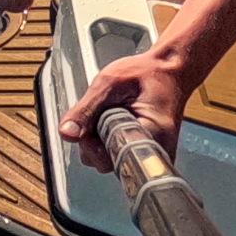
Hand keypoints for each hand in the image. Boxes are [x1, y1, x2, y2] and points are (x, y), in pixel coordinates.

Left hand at [63, 44, 193, 173]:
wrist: (168, 71)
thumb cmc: (146, 73)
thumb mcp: (109, 83)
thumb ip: (86, 109)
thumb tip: (67, 133)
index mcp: (150, 138)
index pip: (107, 158)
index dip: (91, 139)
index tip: (97, 115)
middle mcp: (152, 155)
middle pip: (103, 163)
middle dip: (93, 138)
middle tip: (104, 109)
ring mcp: (147, 157)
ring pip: (106, 160)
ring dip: (99, 138)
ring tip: (112, 113)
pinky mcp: (141, 155)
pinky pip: (114, 154)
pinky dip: (107, 138)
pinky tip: (115, 121)